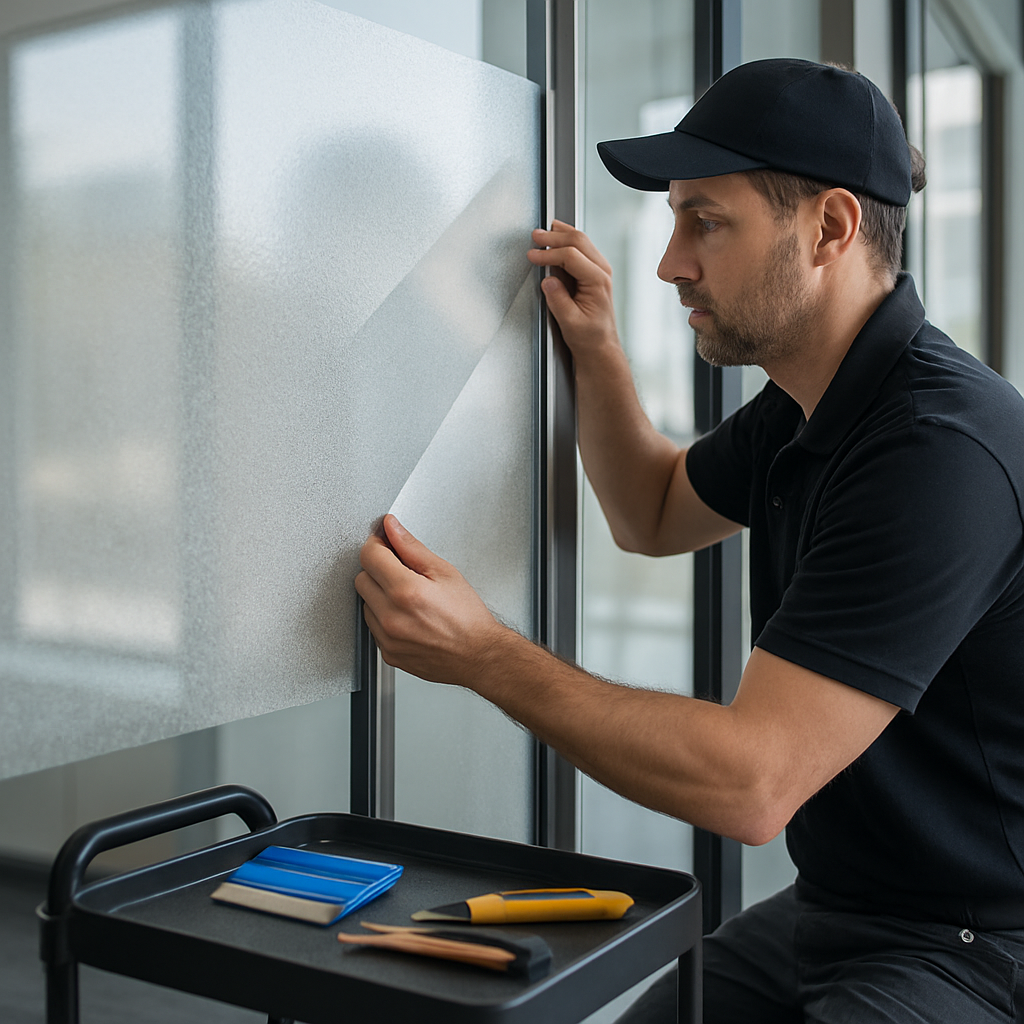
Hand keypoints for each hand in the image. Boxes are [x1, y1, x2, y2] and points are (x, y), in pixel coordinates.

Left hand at [355, 515, 506, 686]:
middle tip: (401, 571)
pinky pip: (373, 626)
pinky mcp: (388, 652)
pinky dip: (384, 617)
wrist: (478, 655)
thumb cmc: (468, 617)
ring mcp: (387, 638)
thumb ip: (411, 547)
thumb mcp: (444, 572)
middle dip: (378, 569)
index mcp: (405, 591)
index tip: (385, 543)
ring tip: (409, 598)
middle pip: (361, 578)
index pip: (369, 555)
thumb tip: (392, 529)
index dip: (378, 544)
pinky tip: (407, 616)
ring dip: (379, 595)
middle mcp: (391, 617)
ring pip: (365, 603)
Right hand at [527, 220, 618, 356]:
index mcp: (598, 282)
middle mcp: (602, 272)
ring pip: (581, 241)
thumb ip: (558, 301)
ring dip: (560, 234)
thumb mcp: (570, 323)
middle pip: (578, 241)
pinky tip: (556, 238)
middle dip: (554, 237)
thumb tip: (547, 281)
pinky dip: (566, 240)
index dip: (549, 254)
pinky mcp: (593, 272)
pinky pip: (581, 248)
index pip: (571, 256)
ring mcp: (599, 270)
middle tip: (535, 236)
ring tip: (543, 233)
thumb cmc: (590, 337)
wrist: (600, 346)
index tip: (533, 256)